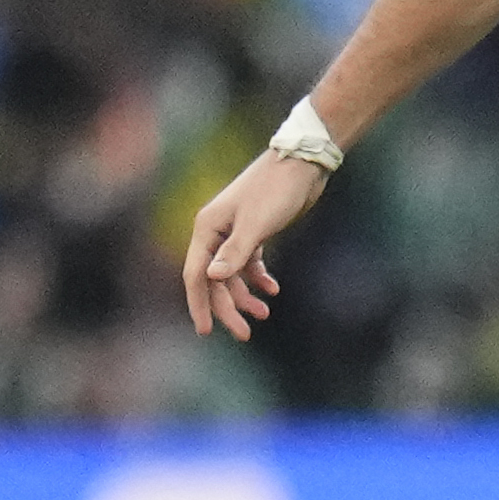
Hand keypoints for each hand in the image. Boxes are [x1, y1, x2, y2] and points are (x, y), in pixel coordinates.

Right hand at [180, 150, 332, 339]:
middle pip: (215, 279)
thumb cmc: (276, 190)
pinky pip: (249, 262)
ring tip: (264, 313)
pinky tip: (273, 290)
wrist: (302, 165)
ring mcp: (234, 232)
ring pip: (233, 273)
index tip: (206, 331)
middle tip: (245, 334)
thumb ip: (235, 252)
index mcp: (207, 229)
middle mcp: (215, 232)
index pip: (196, 275)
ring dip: (245, 295)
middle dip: (228, 307)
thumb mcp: (256, 224)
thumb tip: (212, 278)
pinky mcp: (254, 231)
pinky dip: (259, 278)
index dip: (199, 304)